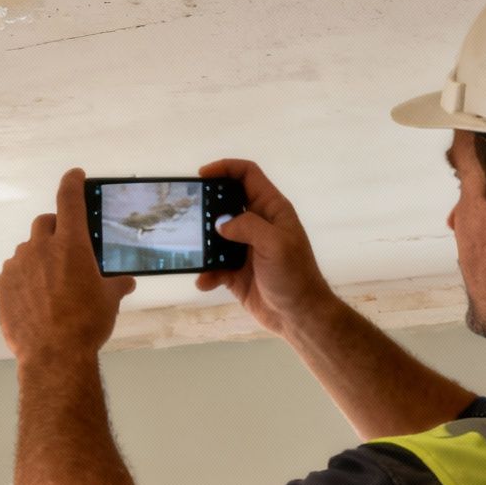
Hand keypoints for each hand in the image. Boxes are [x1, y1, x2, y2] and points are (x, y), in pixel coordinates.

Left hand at [0, 168, 135, 363]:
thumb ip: (116, 284)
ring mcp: (17, 265)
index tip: (74, 175)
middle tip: (65, 249)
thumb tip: (125, 281)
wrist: (53, 355)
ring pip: (26, 250)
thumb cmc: (86, 325)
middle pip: (44, 223)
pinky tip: (33, 299)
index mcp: (71, 244)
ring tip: (49, 285)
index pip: (69, 199)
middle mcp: (40, 248)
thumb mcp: (109, 301)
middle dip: (55, 229)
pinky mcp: (1, 285)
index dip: (72, 183)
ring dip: (37, 258)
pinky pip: (11, 273)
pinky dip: (22, 279)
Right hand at [194, 159, 337, 337]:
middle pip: (226, 203)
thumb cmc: (294, 276)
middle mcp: (257, 225)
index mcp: (272, 210)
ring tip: (192, 251)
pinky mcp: (235, 271)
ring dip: (203, 245)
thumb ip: (248, 227)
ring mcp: (245, 248)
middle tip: (188, 212)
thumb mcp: (275, 244)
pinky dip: (206, 273)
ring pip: (215, 236)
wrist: (297, 316)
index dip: (226, 169)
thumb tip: (220, 224)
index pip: (248, 176)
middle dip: (206, 207)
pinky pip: (213, 266)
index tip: (202, 175)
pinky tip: (205, 281)